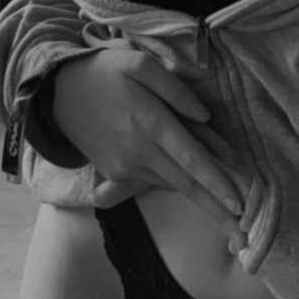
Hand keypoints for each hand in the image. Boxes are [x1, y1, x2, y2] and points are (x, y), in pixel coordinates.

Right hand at [53, 47, 246, 247]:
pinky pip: (152, 180)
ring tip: (227, 211)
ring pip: (171, 184)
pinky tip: (194, 185)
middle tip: (243, 235)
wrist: (56, 91)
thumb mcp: (139, 63)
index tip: (240, 204)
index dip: (217, 182)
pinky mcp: (114, 172)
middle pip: (185, 185)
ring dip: (199, 198)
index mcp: (148, 122)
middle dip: (216, 210)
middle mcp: (138, 151)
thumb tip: (204, 117)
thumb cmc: (103, 70)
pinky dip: (175, 182)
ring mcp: (124, 166)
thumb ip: (175, 89)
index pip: (191, 159)